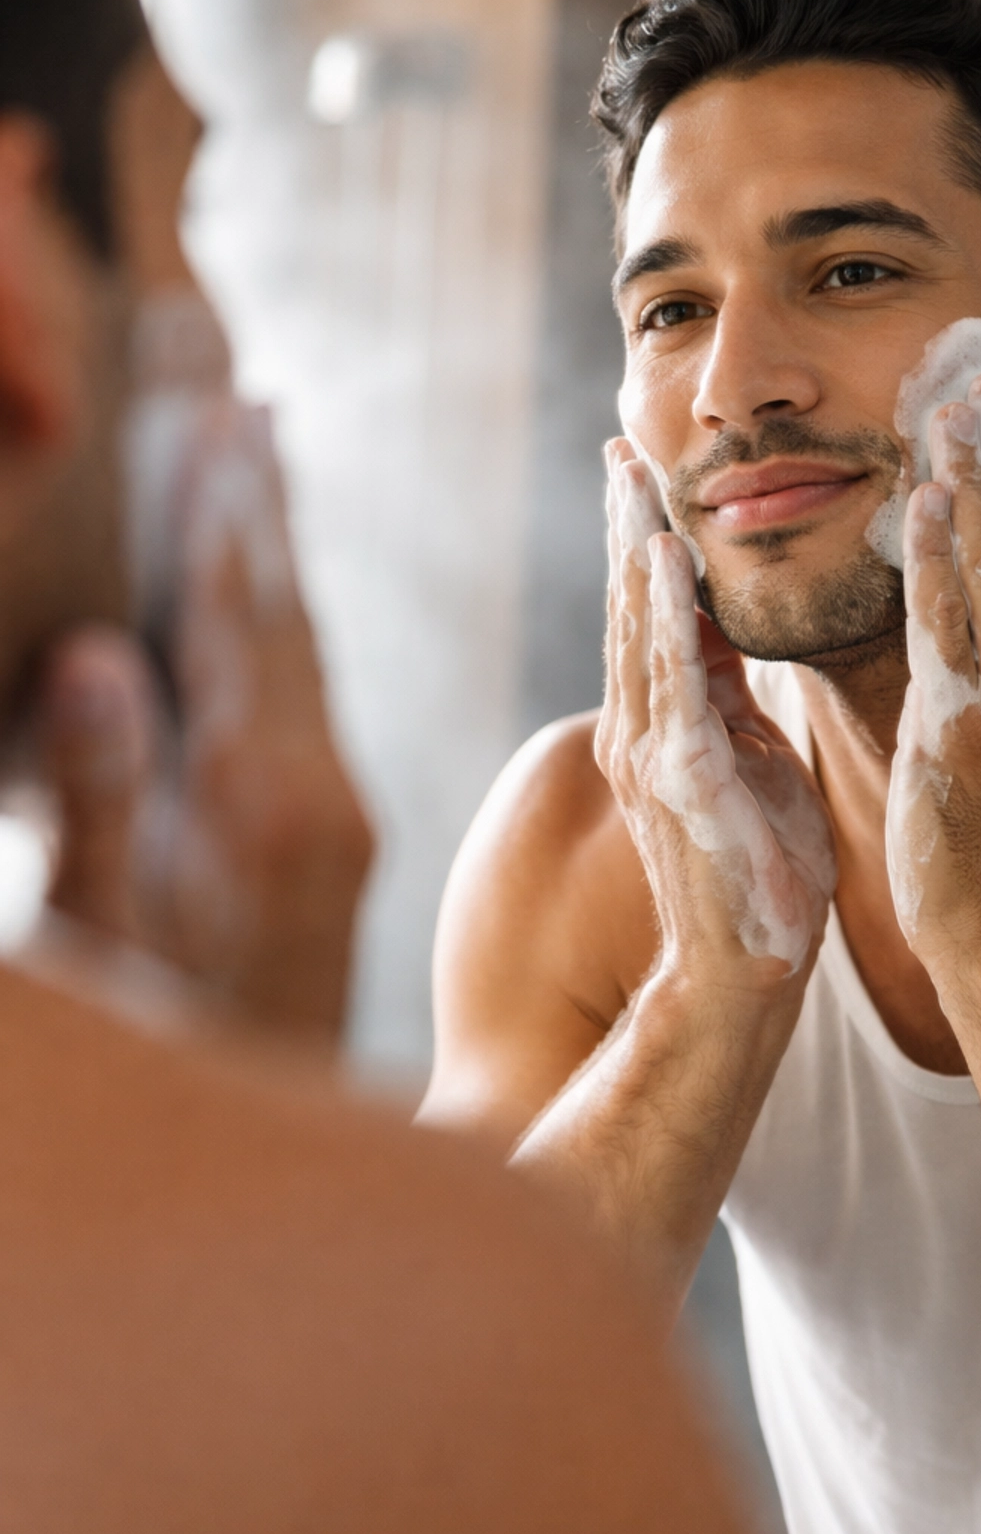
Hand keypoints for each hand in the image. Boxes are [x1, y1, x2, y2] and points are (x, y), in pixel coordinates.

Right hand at [38, 405, 372, 1041]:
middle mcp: (317, 788)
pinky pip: (306, 697)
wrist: (275, 1148)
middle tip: (242, 386)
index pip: (244, 619)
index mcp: (264, 796)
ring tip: (258, 442)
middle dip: (256, 494)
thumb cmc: (169, 1044)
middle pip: (285, 609)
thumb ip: (98, 795)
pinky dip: (284, 622)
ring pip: (301, 647)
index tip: (228, 403)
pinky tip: (269, 590)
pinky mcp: (331, 835)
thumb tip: (94, 652)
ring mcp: (332, 811)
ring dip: (277, 545)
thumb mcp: (106, 933)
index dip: (227, 509)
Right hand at [596, 437, 835, 984]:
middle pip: (630, 606)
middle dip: (626, 524)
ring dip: (636, 546)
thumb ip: (729, 700)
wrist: (745, 971)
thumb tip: (729, 635)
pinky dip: (667, 613)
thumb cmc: (760, 872)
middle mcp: (640, 730)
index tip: (643, 474)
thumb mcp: (750, 761)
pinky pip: (672, 678)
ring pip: (639, 627)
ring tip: (633, 476)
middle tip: (620, 447)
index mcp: (662, 724)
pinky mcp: (679, 776)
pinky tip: (664, 558)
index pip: (651, 615)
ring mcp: (652, 752)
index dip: (645, 541)